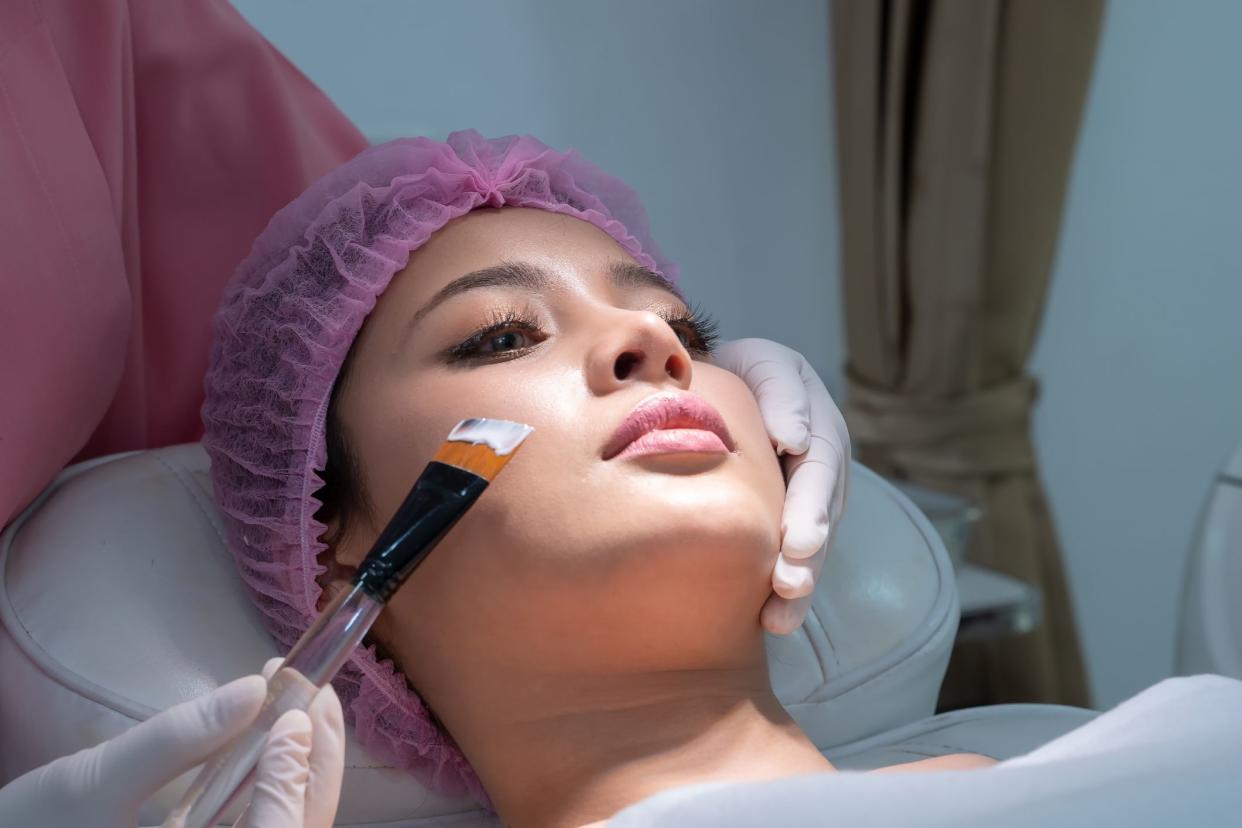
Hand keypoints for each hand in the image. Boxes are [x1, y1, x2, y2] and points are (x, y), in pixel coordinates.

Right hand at [0, 659, 344, 827]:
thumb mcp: (95, 785)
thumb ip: (177, 740)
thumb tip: (252, 692)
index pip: (286, 818)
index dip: (309, 755)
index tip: (309, 694)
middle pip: (292, 817)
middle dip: (306, 751)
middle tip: (304, 686)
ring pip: (276, 821)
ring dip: (287, 762)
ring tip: (283, 700)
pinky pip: (248, 823)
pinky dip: (260, 783)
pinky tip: (253, 740)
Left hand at [712, 338, 850, 634]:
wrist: (726, 384)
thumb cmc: (746, 373)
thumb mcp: (765, 364)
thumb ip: (782, 395)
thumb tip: (792, 439)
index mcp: (822, 432)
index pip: (820, 473)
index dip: (811, 510)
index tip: (799, 545)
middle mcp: (822, 473)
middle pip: (820, 521)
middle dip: (807, 561)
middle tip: (788, 589)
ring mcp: (806, 502)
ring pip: (809, 550)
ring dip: (797, 587)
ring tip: (778, 621)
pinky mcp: (785, 525)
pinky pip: (787, 559)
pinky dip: (779, 592)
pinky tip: (767, 622)